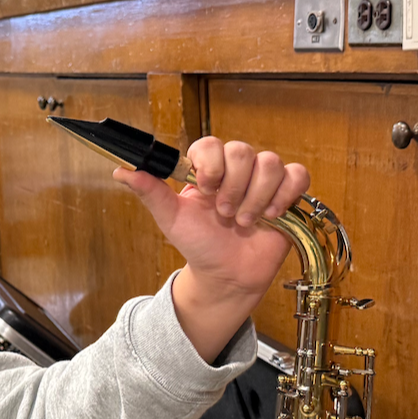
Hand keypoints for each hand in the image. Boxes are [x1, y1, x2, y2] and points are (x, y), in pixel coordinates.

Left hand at [113, 137, 308, 360]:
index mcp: (208, 170)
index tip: (206, 188)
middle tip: (225, 214)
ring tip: (244, 221)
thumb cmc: (200, 245)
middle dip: (233, 186)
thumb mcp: (172, 219)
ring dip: (255, 196)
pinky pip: (297, 175)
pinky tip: (271, 215)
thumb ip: (150, 192)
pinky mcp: (288, 194)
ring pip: (270, 163)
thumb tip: (121, 170)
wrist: (227, 275)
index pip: (211, 143)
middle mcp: (236, 170)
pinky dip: (285, 195)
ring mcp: (263, 181)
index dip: (211, 163)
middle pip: (243, 151)